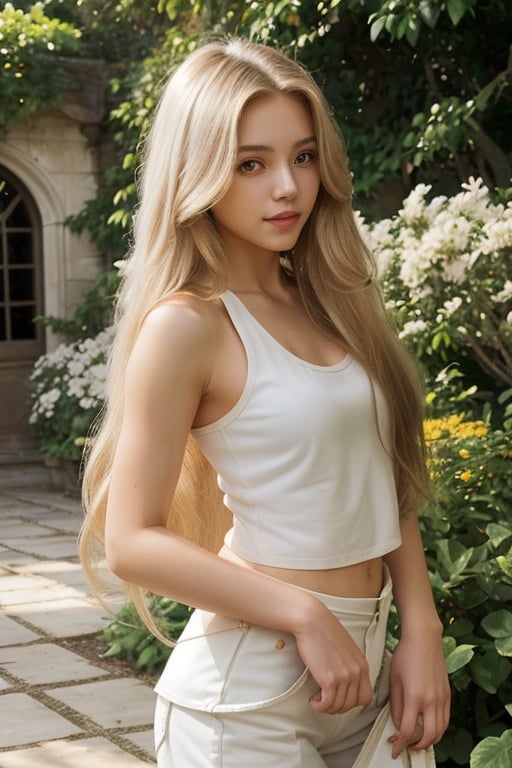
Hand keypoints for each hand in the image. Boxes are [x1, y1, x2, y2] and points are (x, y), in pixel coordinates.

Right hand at [294, 599, 372, 714]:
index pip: (366, 697)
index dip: (352, 703)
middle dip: (338, 708)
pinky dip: (319, 706)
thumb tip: (344, 682)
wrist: (312, 621)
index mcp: (362, 664)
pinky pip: (327, 704)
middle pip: (352, 705)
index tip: (340, 700)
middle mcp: (356, 672)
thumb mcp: (346, 648)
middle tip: (326, 702)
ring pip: (339, 706)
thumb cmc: (324, 631)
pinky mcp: (329, 679)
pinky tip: (313, 700)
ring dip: (326, 707)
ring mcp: (344, 676)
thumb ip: (350, 665)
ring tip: (317, 700)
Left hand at [387, 630, 450, 757]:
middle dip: (417, 746)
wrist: (424, 638)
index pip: (408, 730)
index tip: (394, 747)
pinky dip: (438, 729)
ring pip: (440, 731)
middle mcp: (431, 700)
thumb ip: (395, 704)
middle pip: (428, 736)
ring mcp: (442, 698)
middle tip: (406, 746)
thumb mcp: (394, 679)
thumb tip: (397, 723)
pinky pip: (446, 719)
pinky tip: (428, 726)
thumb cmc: (405, 654)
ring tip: (417, 740)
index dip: (400, 742)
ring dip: (430, 740)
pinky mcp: (447, 694)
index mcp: (415, 697)